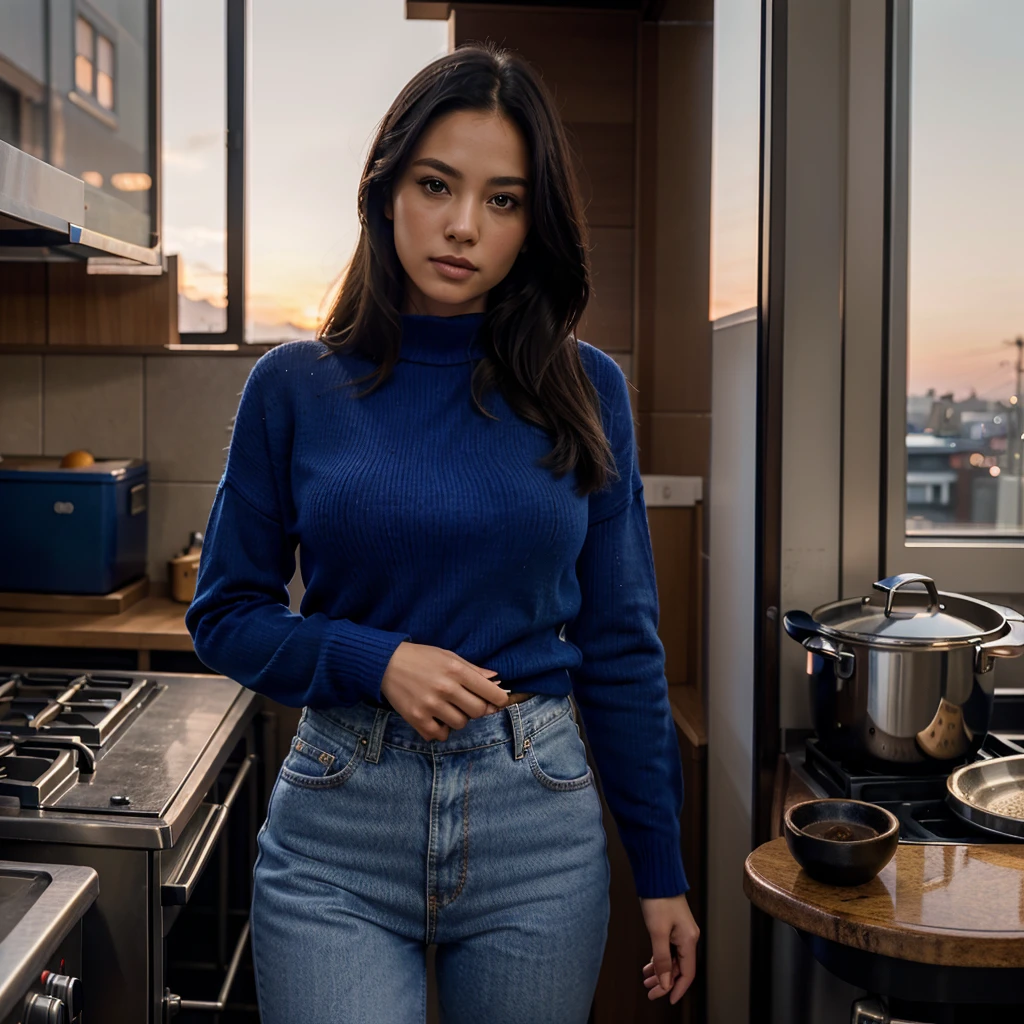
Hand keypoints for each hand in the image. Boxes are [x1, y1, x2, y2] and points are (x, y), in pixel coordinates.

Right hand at [380, 642, 508, 740]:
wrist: (386, 663)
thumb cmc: (421, 657)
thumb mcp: (449, 656)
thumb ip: (473, 670)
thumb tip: (496, 680)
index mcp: (456, 670)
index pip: (491, 693)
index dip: (500, 699)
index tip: (498, 701)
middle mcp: (445, 688)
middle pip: (478, 711)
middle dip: (478, 709)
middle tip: (467, 702)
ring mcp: (430, 705)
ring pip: (460, 724)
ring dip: (458, 718)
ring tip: (448, 707)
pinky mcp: (416, 718)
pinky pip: (440, 735)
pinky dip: (441, 730)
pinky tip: (436, 718)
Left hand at [639, 893, 699, 1004]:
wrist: (657, 876)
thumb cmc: (658, 899)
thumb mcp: (657, 932)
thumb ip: (662, 959)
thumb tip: (664, 982)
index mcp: (689, 940)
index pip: (687, 973)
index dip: (677, 989)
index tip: (667, 1000)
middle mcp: (688, 937)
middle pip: (679, 967)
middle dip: (664, 981)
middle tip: (649, 991)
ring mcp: (681, 932)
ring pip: (672, 959)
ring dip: (660, 970)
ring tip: (646, 980)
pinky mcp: (673, 926)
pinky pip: (669, 949)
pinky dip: (659, 958)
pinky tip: (649, 964)